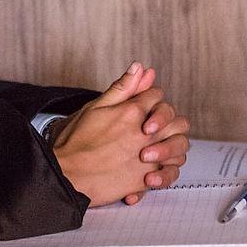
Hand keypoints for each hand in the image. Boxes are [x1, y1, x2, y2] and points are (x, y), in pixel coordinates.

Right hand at [52, 63, 189, 206]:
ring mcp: (148, 158)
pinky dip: (163, 173)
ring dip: (171, 147)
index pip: (156, 95)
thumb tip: (139, 67)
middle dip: (168, 122)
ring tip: (154, 149)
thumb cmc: (76, 142)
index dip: (150, 97)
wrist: (68, 176)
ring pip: (179, 148)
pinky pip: (169, 173)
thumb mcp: (96, 107)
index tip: (142, 104)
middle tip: (153, 127)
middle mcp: (145, 135)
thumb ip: (122, 88)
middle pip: (177, 121)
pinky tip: (149, 170)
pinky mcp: (146, 179)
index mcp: (132, 112)